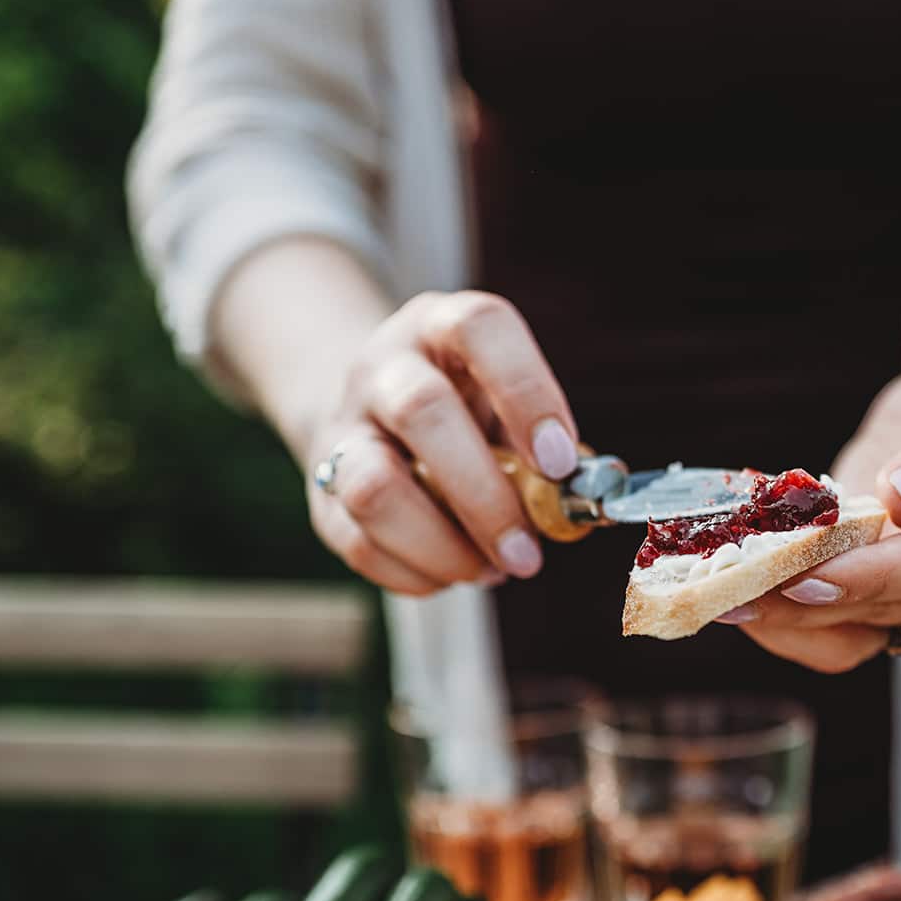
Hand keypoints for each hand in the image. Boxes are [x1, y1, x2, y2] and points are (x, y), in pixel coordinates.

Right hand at [305, 291, 579, 594]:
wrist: (368, 408)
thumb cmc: (467, 410)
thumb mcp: (503, 402)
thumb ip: (545, 449)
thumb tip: (580, 508)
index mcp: (442, 327)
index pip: (479, 328)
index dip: (525, 391)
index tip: (559, 462)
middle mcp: (383, 366)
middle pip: (422, 411)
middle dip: (484, 496)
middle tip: (528, 554)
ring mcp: (344, 425)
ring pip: (374, 485)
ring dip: (442, 545)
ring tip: (490, 569)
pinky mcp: (320, 487)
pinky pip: (357, 541)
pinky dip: (415, 572)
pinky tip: (454, 573)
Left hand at [731, 360, 900, 671]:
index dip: (872, 574)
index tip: (806, 575)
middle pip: (889, 610)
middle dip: (809, 600)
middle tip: (733, 588)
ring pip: (853, 636)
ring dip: (784, 620)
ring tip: (717, 592)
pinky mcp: (887, 598)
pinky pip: (833, 624)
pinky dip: (784, 609)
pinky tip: (734, 581)